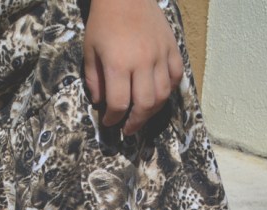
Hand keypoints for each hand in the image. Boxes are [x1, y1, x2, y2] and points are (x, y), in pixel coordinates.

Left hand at [83, 0, 183, 135]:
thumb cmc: (103, 22)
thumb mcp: (89, 51)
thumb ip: (94, 80)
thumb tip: (101, 103)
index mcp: (118, 64)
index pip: (118, 103)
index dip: (112, 119)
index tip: (108, 122)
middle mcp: (142, 62)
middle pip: (144, 104)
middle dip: (135, 122)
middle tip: (128, 129)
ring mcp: (160, 55)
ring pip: (163, 94)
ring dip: (153, 111)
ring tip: (142, 115)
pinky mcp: (172, 47)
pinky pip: (176, 76)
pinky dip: (169, 90)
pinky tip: (158, 95)